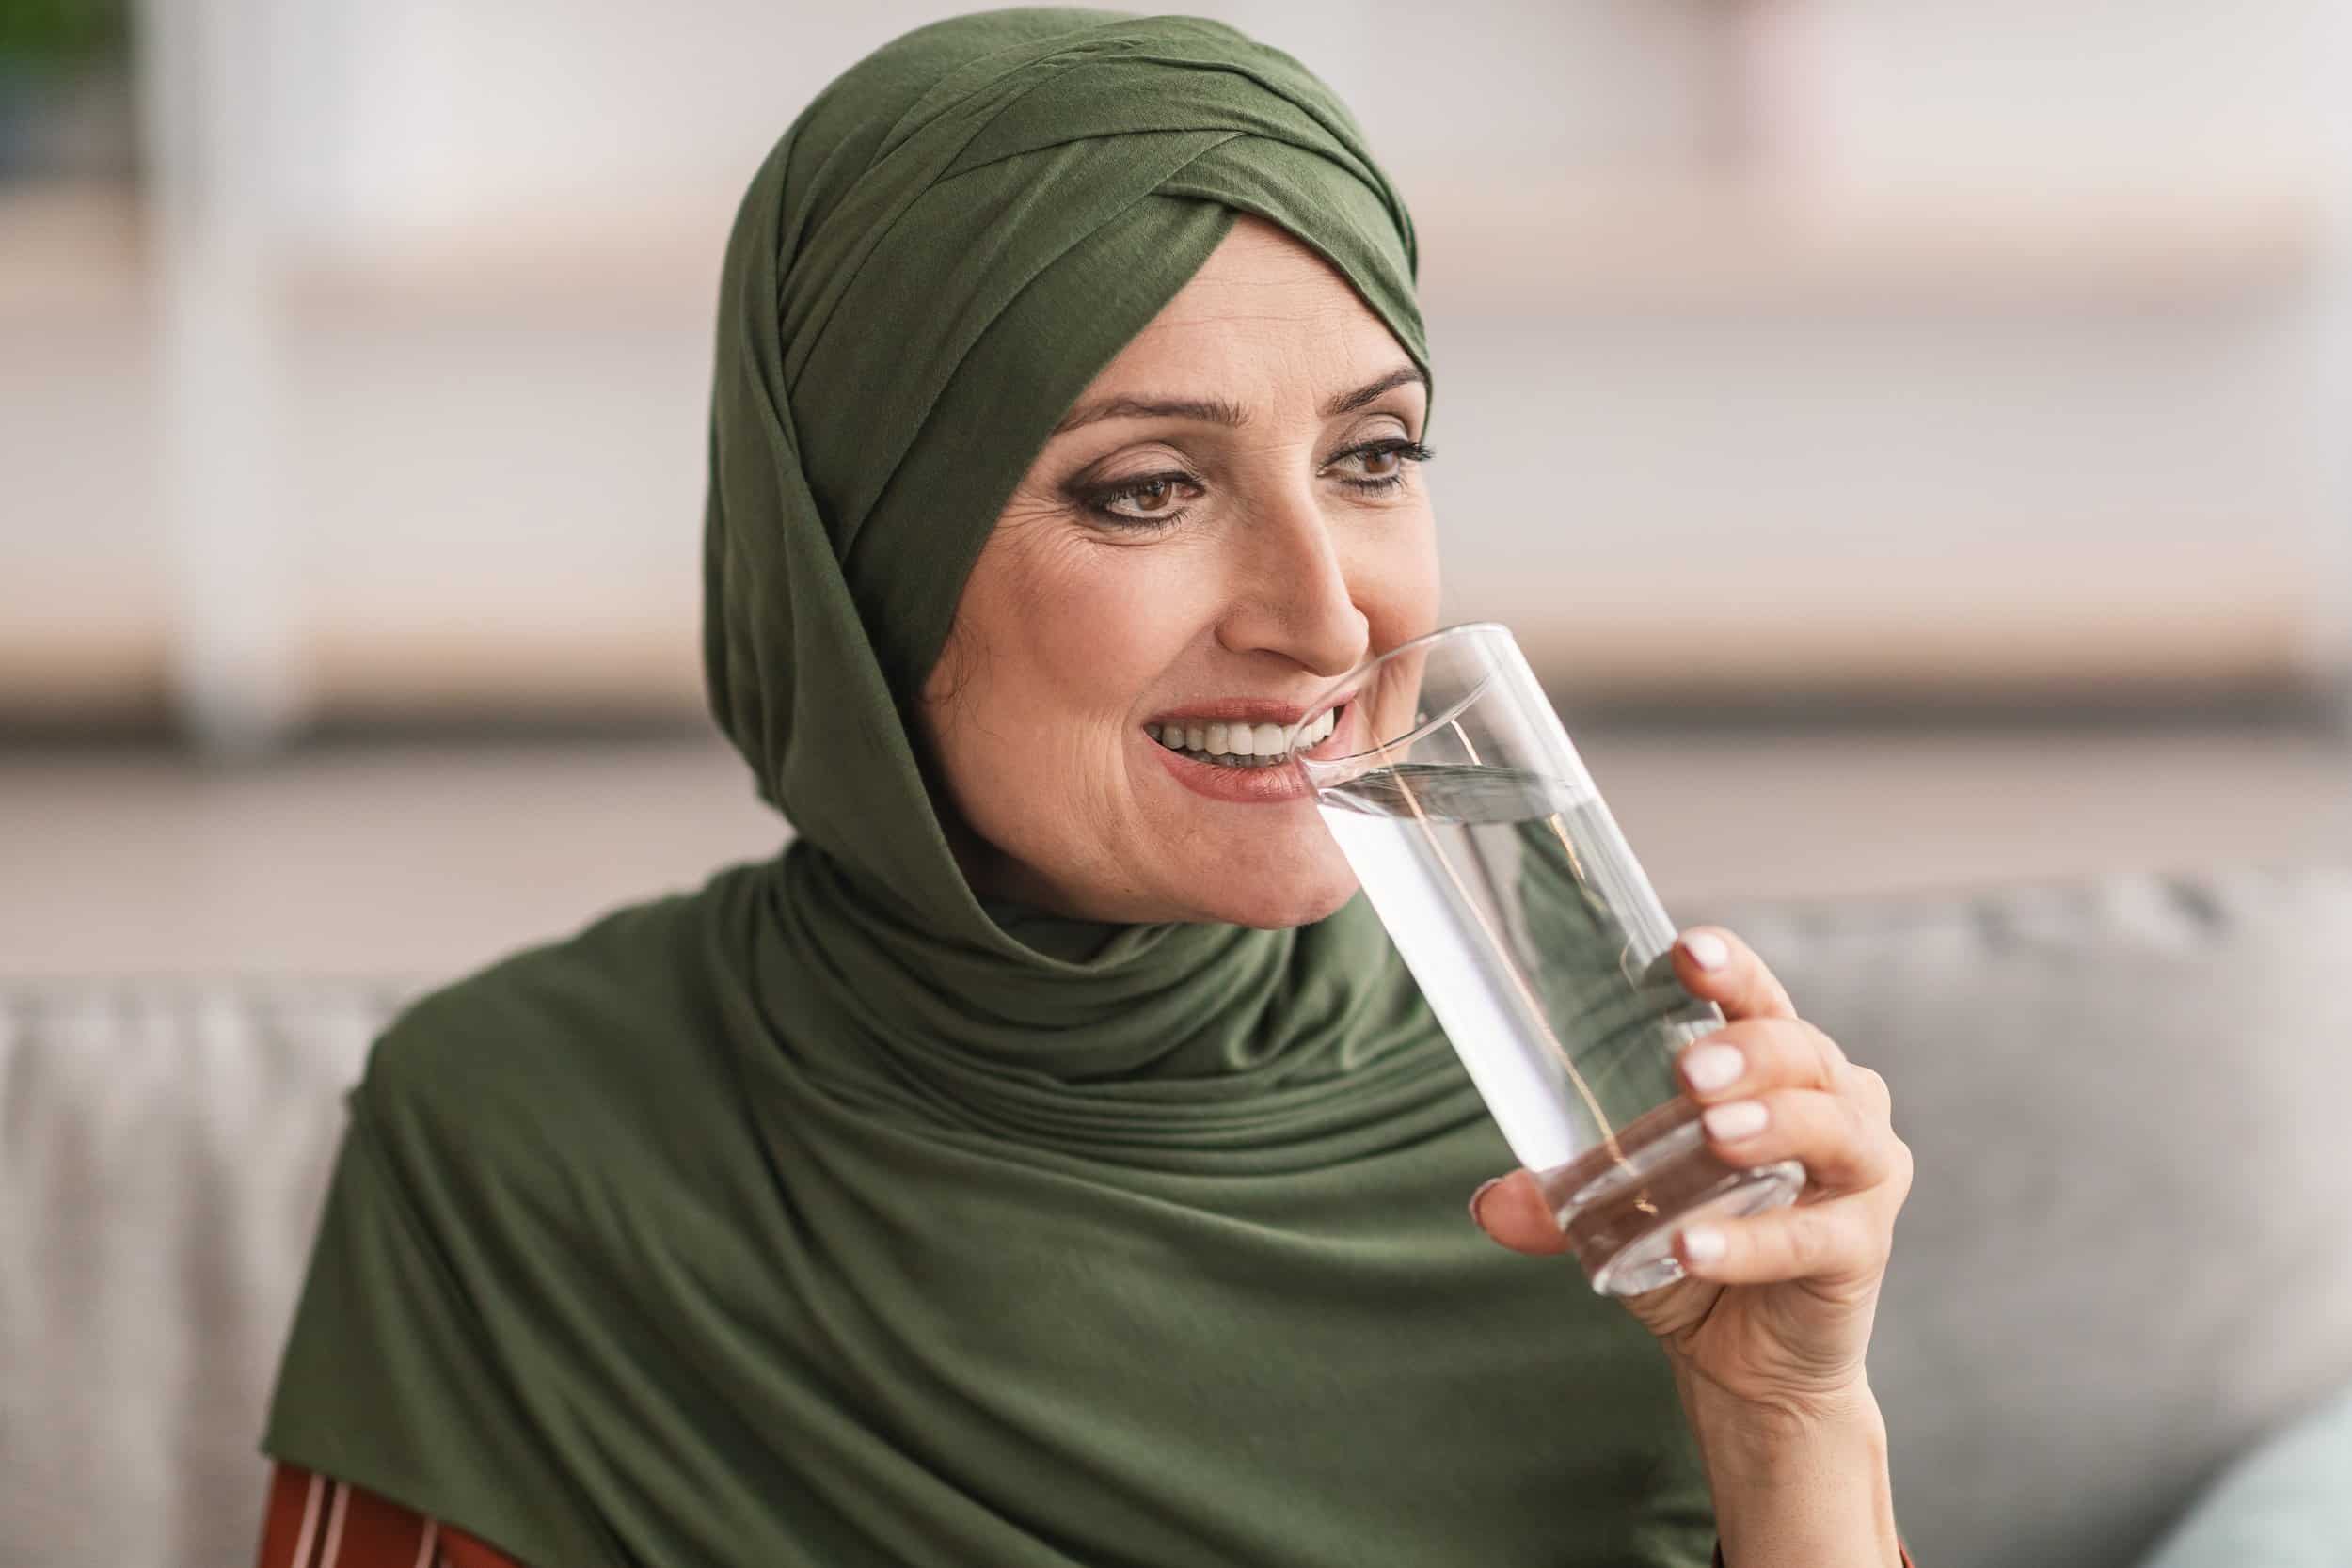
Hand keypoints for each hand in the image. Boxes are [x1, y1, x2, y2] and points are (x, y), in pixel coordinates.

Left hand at [1467, 926, 1912, 1415]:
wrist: (1748, 1360)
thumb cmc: (1693, 1246)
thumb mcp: (1618, 1212)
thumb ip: (1559, 1201)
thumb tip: (1488, 1204)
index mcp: (1778, 1068)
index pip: (1759, 1001)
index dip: (1730, 971)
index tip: (1686, 952)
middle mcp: (1836, 1103)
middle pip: (1802, 1052)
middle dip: (1747, 1052)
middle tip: (1689, 1070)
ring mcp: (1861, 1174)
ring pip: (1832, 1128)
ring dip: (1772, 1125)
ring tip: (1713, 1134)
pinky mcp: (1862, 1249)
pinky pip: (1813, 1237)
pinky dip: (1752, 1242)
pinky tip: (1696, 1249)